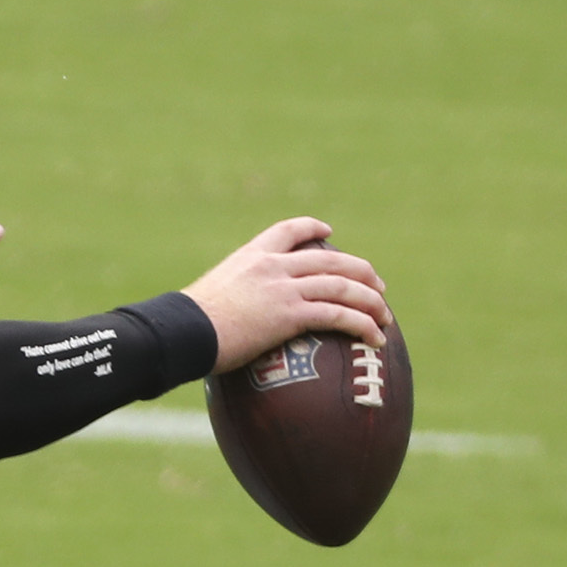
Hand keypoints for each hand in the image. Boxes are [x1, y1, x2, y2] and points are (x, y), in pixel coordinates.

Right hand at [186, 217, 392, 372]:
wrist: (181, 331)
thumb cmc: (182, 326)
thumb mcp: (204, 301)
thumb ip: (222, 306)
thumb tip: (212, 332)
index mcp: (251, 257)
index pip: (288, 231)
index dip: (313, 228)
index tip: (328, 231)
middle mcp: (273, 266)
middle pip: (331, 259)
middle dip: (360, 272)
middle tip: (377, 287)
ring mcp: (284, 288)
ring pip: (343, 285)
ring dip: (371, 300)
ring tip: (385, 316)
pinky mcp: (290, 314)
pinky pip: (338, 315)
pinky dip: (363, 325)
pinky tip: (376, 338)